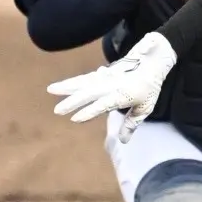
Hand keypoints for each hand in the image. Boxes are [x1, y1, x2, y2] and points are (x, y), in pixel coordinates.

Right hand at [47, 31, 177, 141]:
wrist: (151, 60)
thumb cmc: (149, 88)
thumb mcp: (145, 108)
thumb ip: (131, 124)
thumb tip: (123, 141)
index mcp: (124, 94)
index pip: (104, 104)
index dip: (90, 111)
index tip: (75, 118)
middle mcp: (113, 84)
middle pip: (90, 92)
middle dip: (72, 101)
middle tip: (57, 110)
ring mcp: (107, 77)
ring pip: (84, 82)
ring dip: (67, 87)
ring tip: (51, 90)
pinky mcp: (103, 72)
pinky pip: (86, 78)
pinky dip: (73, 81)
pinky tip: (60, 86)